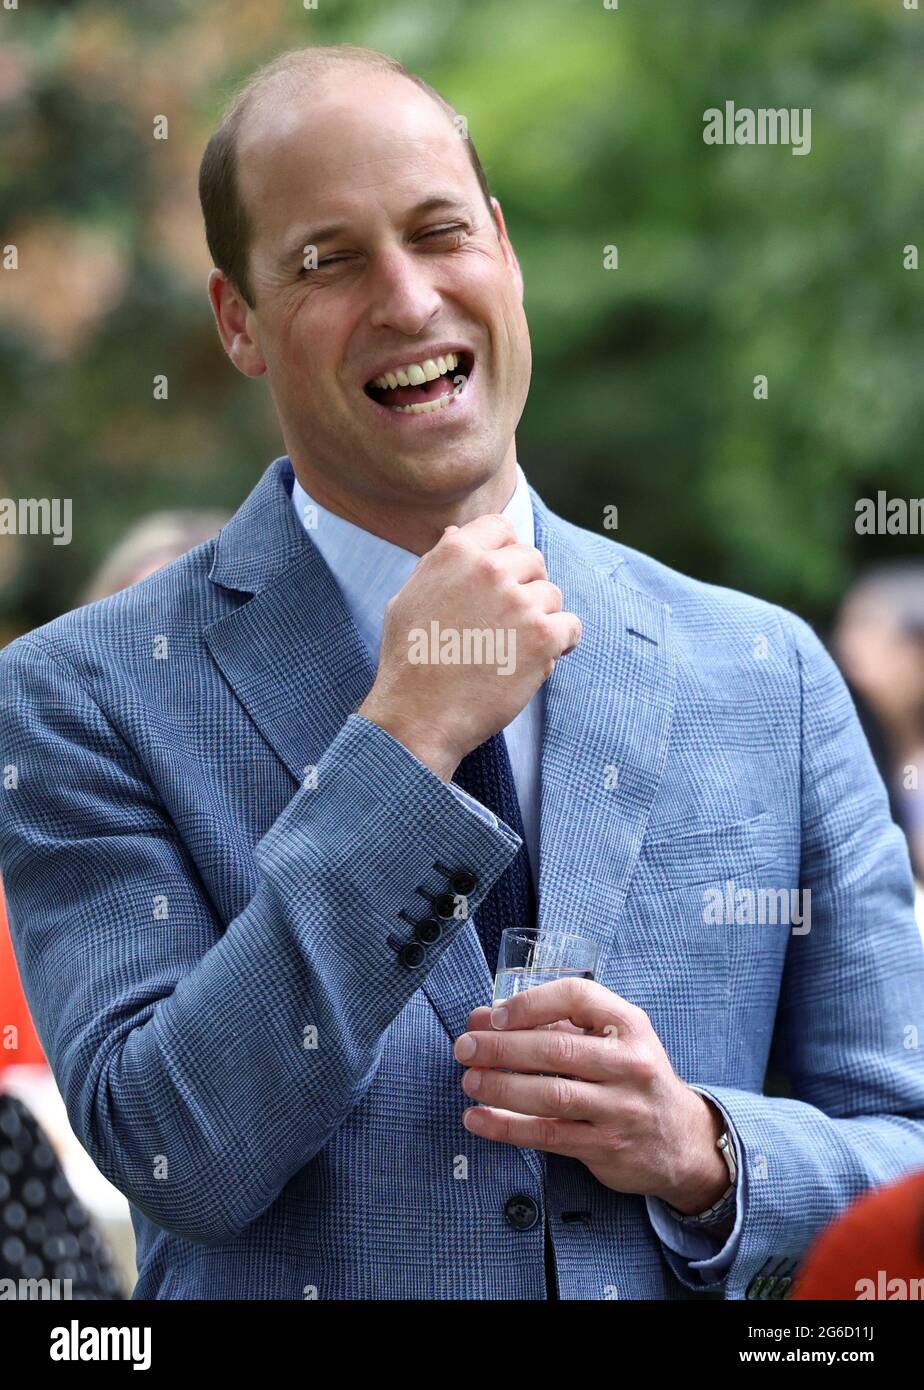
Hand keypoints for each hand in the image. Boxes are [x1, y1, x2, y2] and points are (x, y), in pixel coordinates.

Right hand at [357, 514, 581, 779]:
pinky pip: (571, 627)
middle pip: (532, 561)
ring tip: (513, 647)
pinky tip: (538, 659)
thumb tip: (457, 533)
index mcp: (456, 553)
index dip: (504, 554)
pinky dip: (561, 643)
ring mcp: (519, 602)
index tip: (502, 580)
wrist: (417, 715)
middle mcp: (489, 570)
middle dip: (525, 587)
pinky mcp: (542, 637)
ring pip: (552, 595)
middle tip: (507, 622)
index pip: (501, 530)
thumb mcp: (408, 598)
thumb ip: (438, 563)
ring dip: (540, 618)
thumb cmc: (409, 660)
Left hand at [453, 977, 729, 1213]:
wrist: (683, 1140)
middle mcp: (629, 1063)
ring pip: (551, 1094)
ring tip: (469, 1080)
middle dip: (501, 1046)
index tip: (494, 1014)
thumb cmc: (634, 1078)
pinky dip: (507, 1127)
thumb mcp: (616, 1039)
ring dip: (500, 1086)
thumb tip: (490, 1017)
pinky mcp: (606, 1146)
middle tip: (465, 1046)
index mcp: (629, 1024)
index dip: (530, 1003)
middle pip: (556, 1049)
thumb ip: (561, 1025)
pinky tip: (478, 1119)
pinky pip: (548, 1135)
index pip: (577, 997)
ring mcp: (621, 1108)